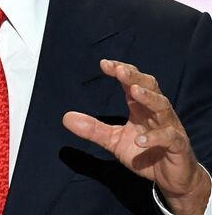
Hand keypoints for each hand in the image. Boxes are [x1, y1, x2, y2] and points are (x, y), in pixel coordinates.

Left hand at [63, 59, 210, 214]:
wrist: (171, 179)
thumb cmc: (145, 153)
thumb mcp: (114, 141)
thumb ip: (93, 129)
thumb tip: (65, 118)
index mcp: (140, 107)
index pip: (132, 81)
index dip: (120, 70)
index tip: (104, 63)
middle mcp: (155, 112)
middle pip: (149, 86)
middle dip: (134, 77)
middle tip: (119, 70)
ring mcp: (169, 127)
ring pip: (162, 105)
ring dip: (149, 97)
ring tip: (133, 91)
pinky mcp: (178, 146)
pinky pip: (170, 137)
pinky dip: (156, 137)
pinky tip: (140, 140)